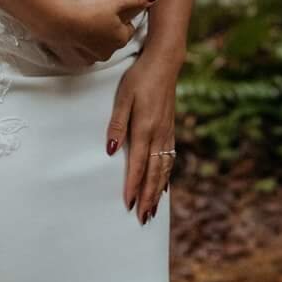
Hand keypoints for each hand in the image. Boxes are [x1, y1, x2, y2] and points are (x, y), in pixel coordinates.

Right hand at [30, 0, 154, 69]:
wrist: (57, 20)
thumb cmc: (88, 10)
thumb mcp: (116, 0)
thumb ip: (135, 0)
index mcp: (120, 39)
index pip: (129, 28)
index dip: (123, 17)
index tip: (114, 8)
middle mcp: (107, 53)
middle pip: (112, 38)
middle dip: (108, 27)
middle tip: (98, 11)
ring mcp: (88, 58)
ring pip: (96, 45)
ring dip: (93, 35)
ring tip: (84, 18)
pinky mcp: (72, 58)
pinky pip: (80, 50)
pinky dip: (78, 41)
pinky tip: (73, 29)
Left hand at [107, 47, 180, 223]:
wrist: (165, 62)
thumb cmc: (140, 77)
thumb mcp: (123, 97)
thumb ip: (116, 125)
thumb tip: (110, 151)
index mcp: (145, 128)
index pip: (137, 164)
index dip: (133, 186)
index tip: (128, 205)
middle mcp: (159, 134)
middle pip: (154, 172)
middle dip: (148, 197)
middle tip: (143, 219)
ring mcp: (167, 132)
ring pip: (164, 168)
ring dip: (158, 191)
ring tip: (154, 210)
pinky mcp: (171, 128)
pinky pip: (169, 158)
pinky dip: (166, 176)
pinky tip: (163, 186)